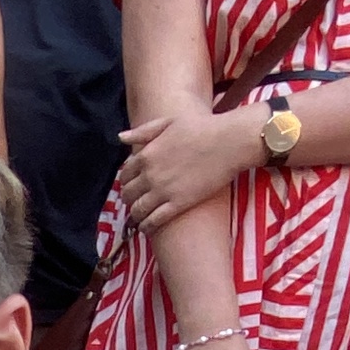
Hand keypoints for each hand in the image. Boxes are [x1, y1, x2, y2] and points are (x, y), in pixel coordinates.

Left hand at [118, 109, 253, 231]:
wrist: (229, 142)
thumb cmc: (201, 128)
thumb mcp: (168, 122)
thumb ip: (143, 132)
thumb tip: (121, 137)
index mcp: (146, 155)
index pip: (124, 175)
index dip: (126, 181)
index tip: (132, 184)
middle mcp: (150, 175)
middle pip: (128, 194)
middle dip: (129, 199)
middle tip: (134, 201)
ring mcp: (163, 191)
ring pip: (137, 210)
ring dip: (135, 215)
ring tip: (139, 216)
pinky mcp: (177, 204)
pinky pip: (153, 221)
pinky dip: (146, 226)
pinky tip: (147, 227)